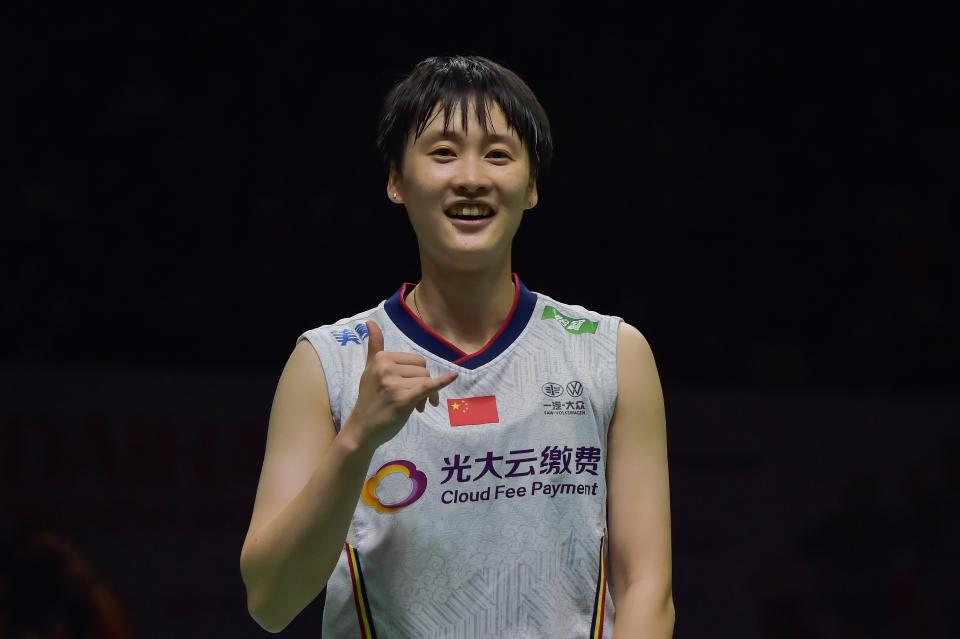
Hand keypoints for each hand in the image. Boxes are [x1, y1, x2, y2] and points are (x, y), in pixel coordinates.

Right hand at [343, 319, 457, 449]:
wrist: (363, 428)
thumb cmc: (369, 398)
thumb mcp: (369, 369)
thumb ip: (374, 346)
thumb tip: (370, 321)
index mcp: (381, 358)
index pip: (415, 359)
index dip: (418, 374)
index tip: (410, 387)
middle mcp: (386, 368)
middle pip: (423, 369)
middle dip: (423, 383)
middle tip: (416, 400)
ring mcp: (394, 384)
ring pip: (426, 380)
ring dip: (427, 395)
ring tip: (417, 407)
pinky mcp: (403, 399)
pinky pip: (427, 386)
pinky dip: (442, 381)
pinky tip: (454, 376)